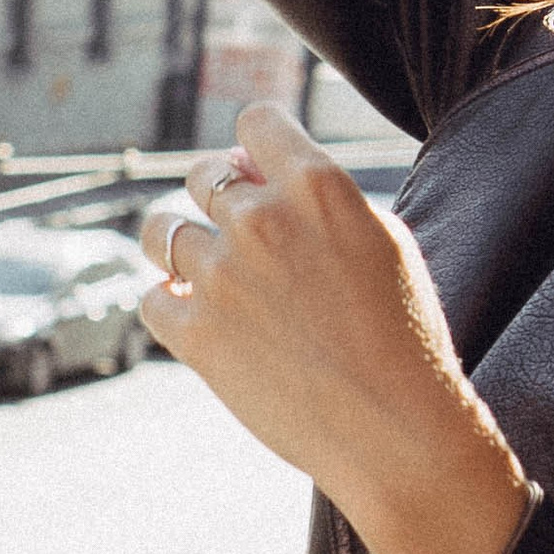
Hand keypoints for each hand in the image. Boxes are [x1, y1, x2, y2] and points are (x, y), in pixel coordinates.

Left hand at [141, 102, 528, 553]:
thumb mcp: (382, 241)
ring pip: (160, 231)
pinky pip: (151, 298)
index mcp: (318, 186)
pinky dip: (170, 308)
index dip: (254, 144)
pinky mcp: (195, 333)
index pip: (256, 121)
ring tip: (201, 270)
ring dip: (177, 245)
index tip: (258, 169)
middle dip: (218, 196)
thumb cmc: (403, 336)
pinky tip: (201, 321)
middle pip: (204, 173)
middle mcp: (263, 220)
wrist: (396, 432)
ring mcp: (221, 276)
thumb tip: (257, 169)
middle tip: (240, 233)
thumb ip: (321, 196)